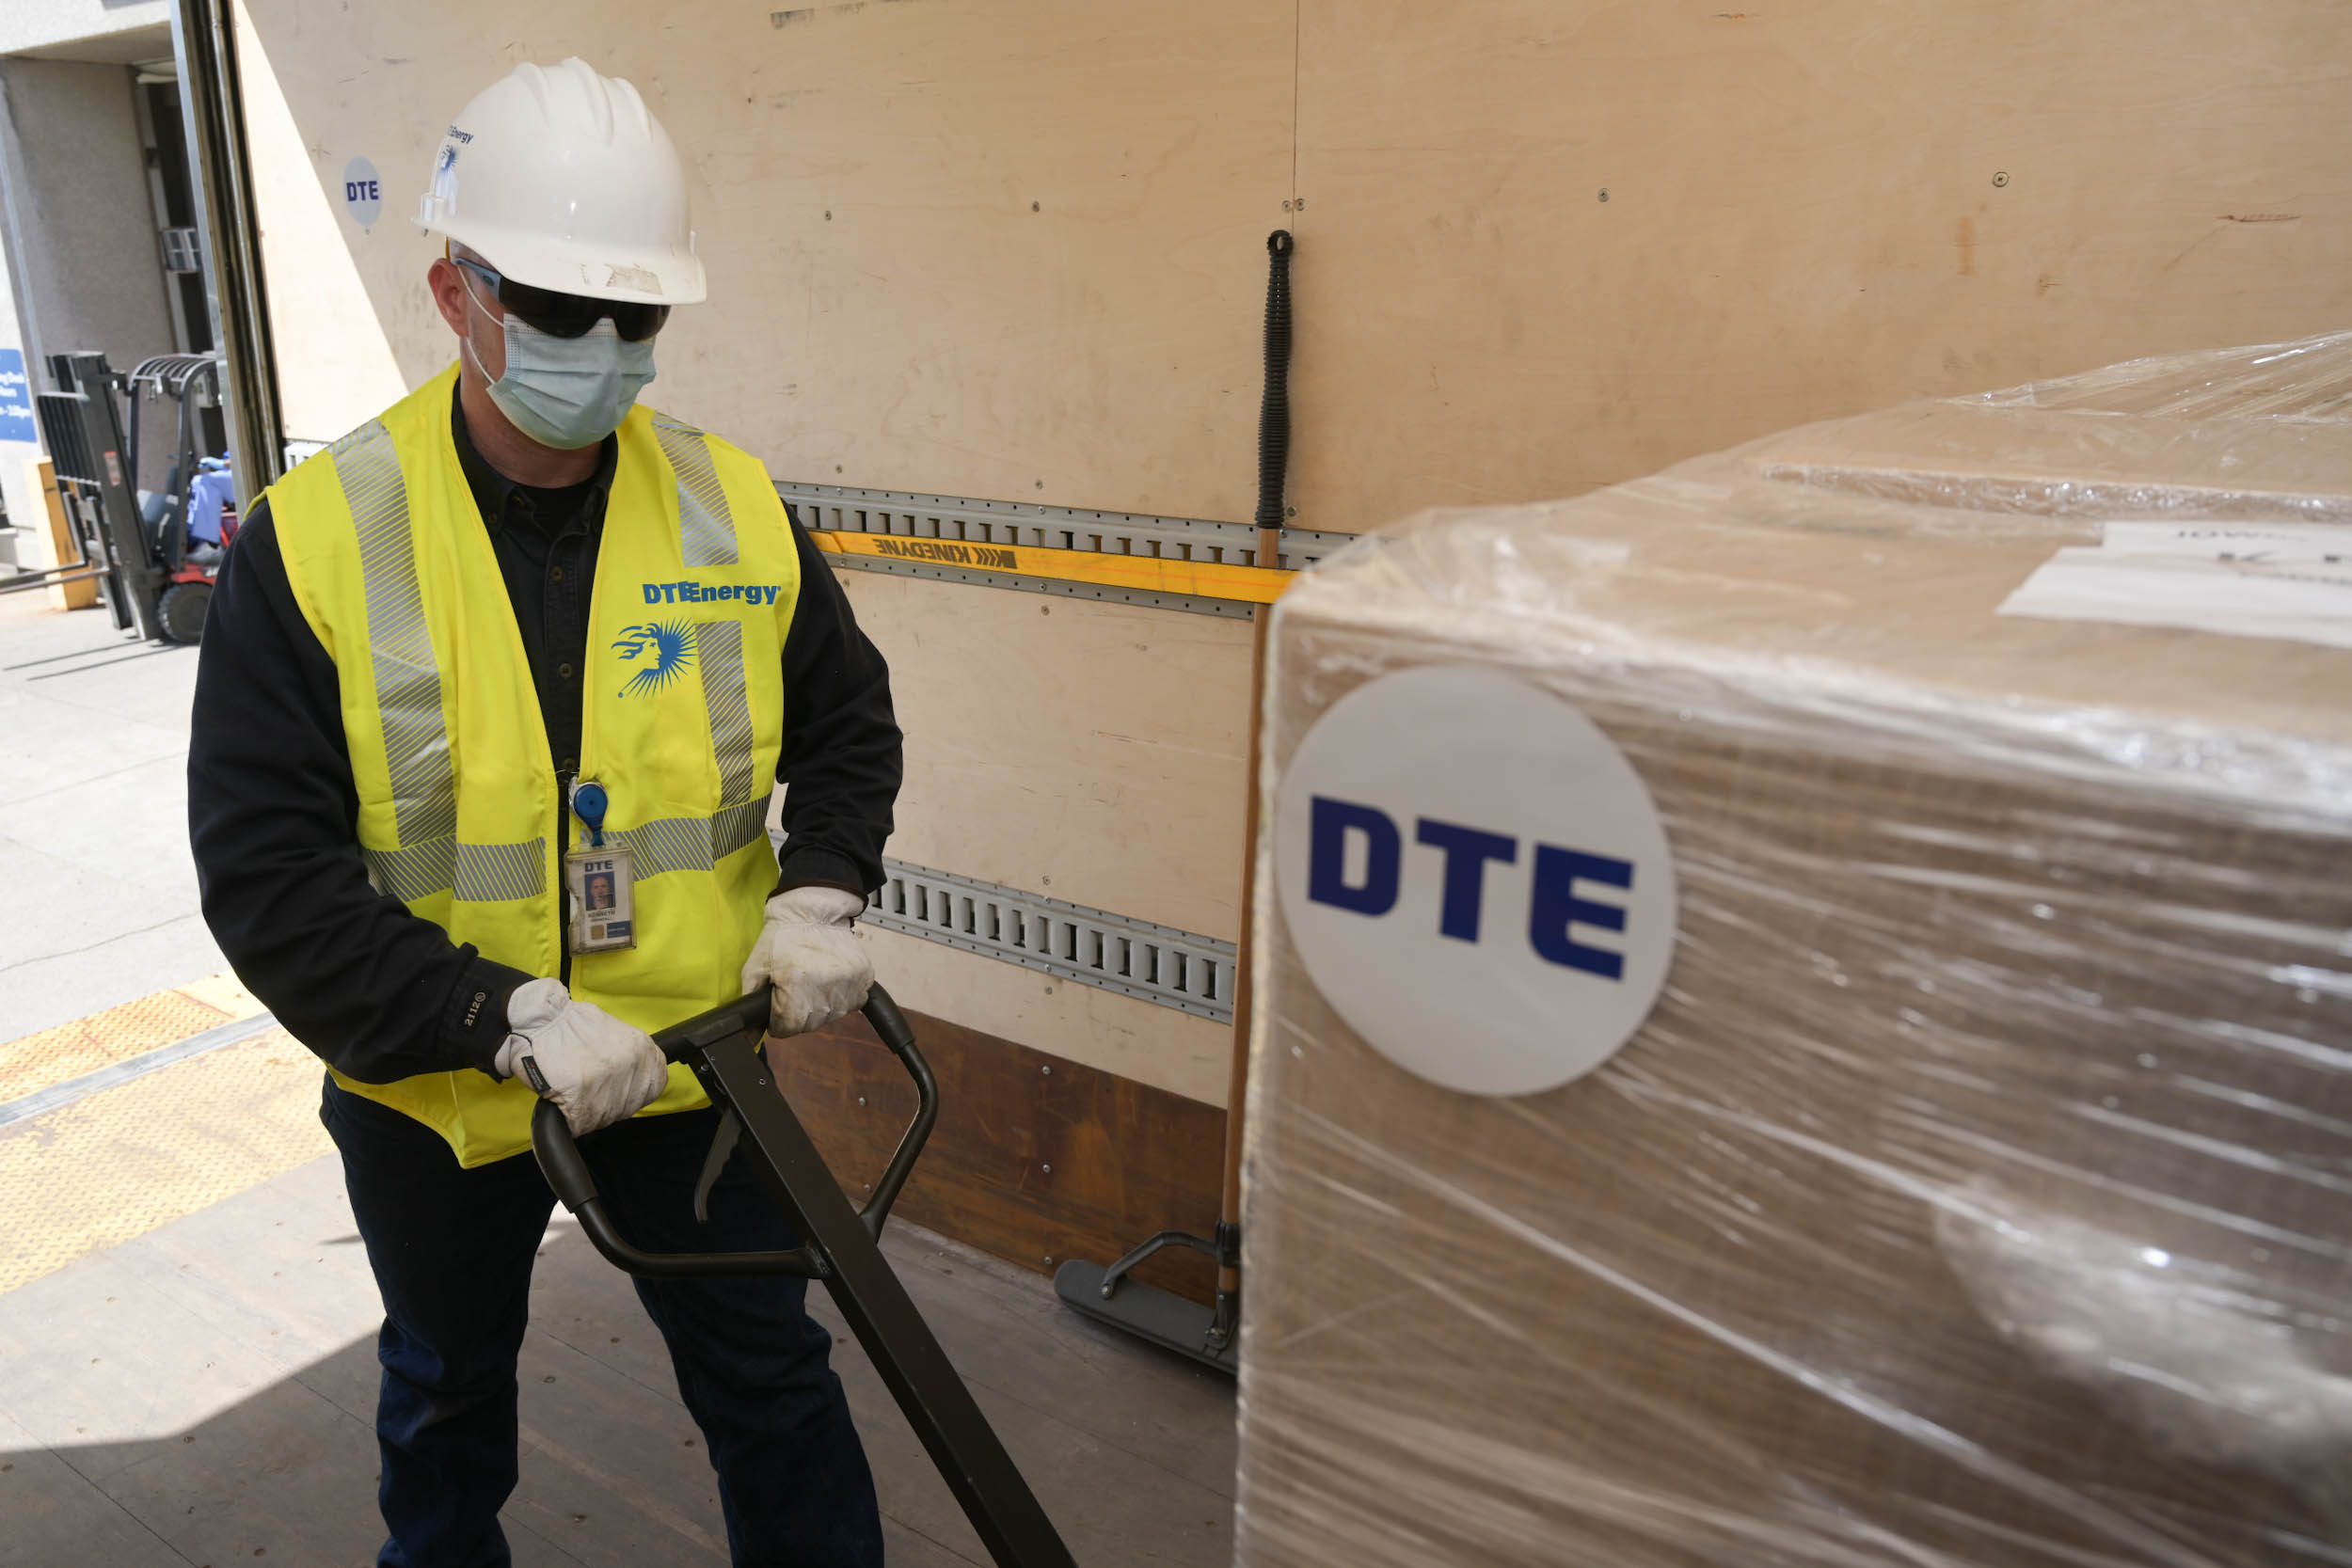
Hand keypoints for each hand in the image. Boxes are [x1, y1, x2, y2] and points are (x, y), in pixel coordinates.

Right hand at [495, 978, 668, 1135]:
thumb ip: (632, 1059)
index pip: (655, 1087)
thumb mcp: (617, 1033)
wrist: (538, 1020)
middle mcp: (630, 1065)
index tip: (619, 1090)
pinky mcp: (582, 1098)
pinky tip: (562, 1097)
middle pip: (628, 1107)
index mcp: (642, 1049)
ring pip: (604, 1119)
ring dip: (586, 1111)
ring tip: (572, 1087)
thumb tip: (636, 1083)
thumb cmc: (570, 1025)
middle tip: (587, 1086)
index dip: (635, 1093)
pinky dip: (568, 1117)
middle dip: (606, 1103)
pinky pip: (579, 1124)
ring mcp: (608, 1083)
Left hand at [740, 886, 872, 1036]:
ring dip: (821, 1006)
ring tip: (812, 983)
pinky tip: (830, 980)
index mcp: (796, 985)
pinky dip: (842, 996)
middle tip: (795, 991)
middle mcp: (825, 986)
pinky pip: (855, 1001)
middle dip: (799, 1014)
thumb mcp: (755, 968)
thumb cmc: (780, 938)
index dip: (779, 1020)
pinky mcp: (863, 975)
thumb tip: (749, 1038)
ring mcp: (848, 982)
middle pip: (811, 1023)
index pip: (789, 1027)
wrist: (812, 912)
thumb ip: (751, 1004)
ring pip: (833, 1015)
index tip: (779, 1008)